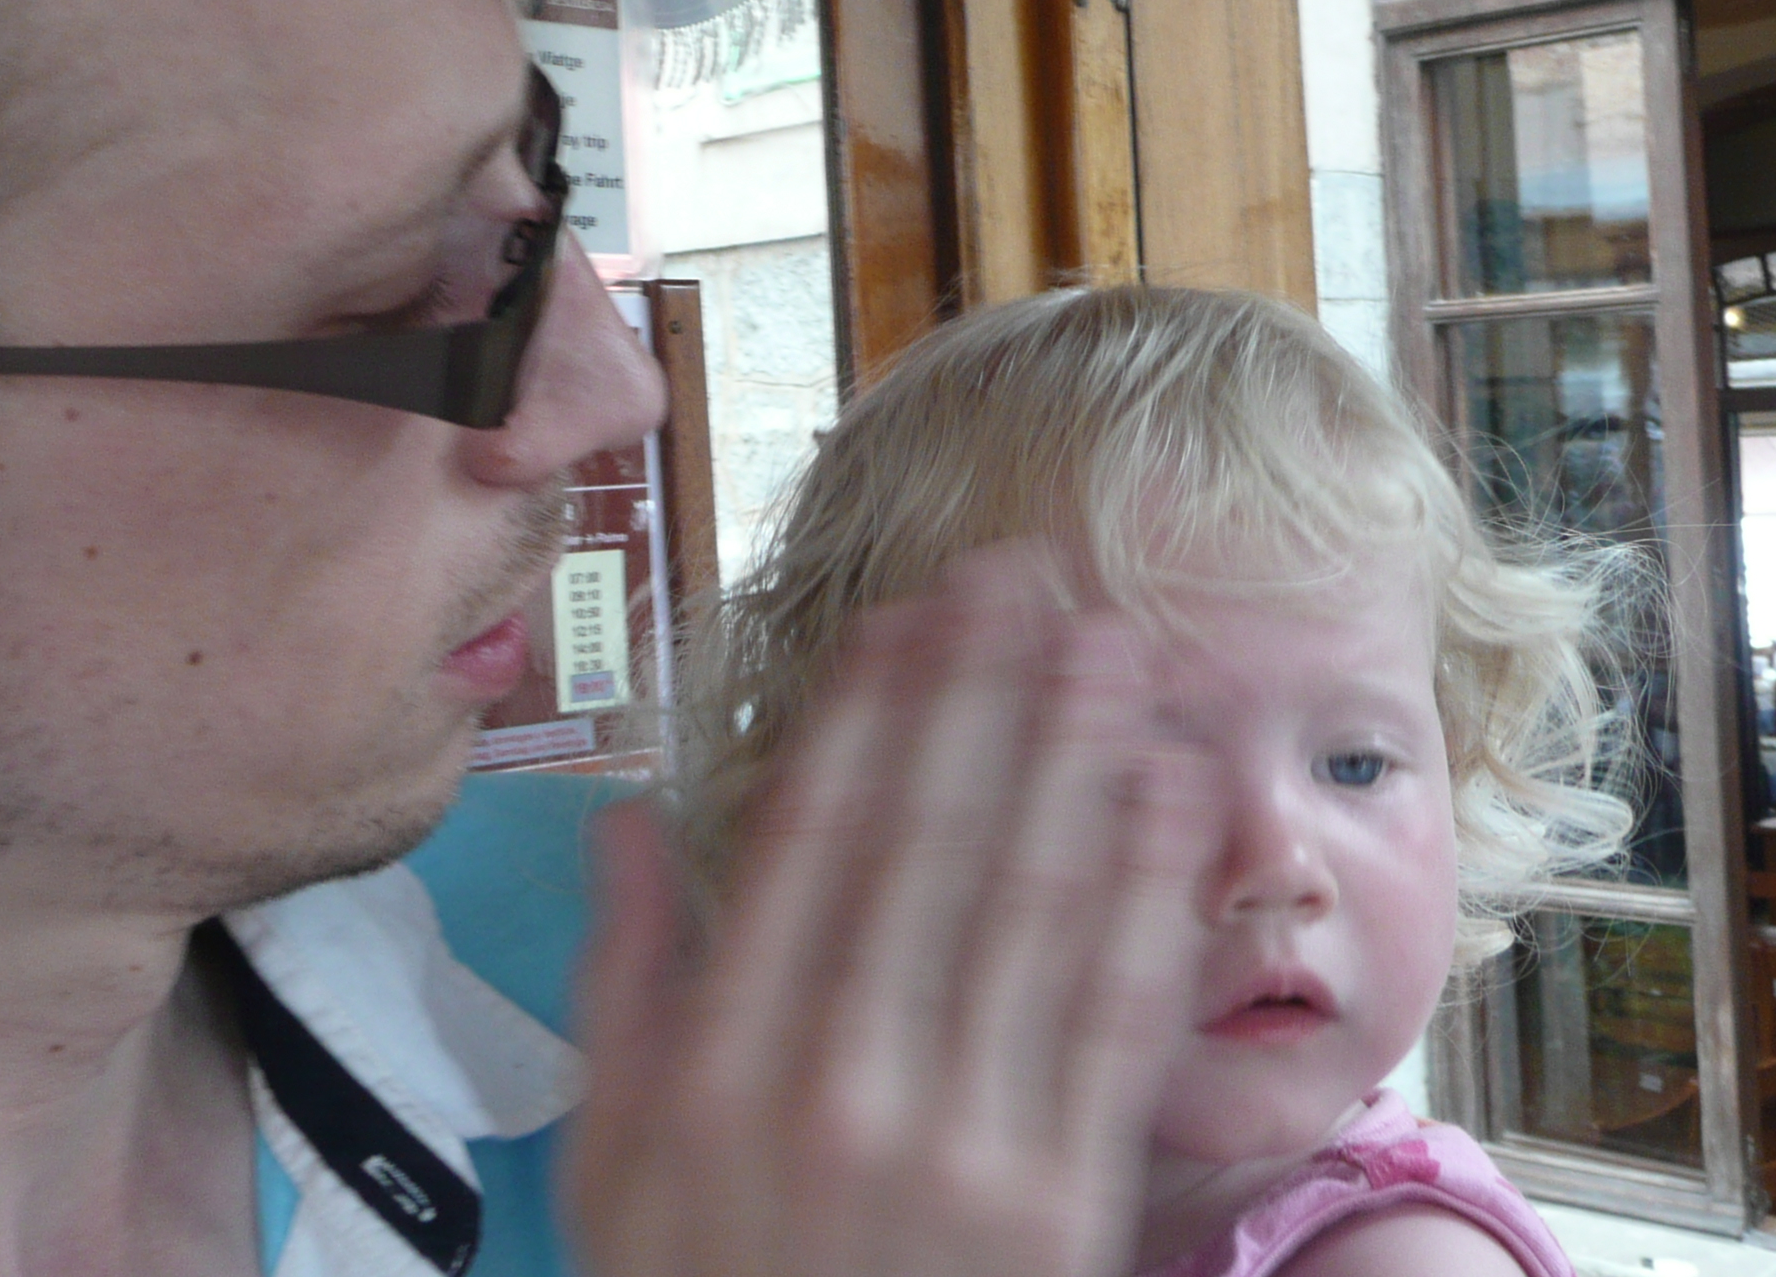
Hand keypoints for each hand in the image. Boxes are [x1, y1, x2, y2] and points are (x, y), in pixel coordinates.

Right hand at [566, 544, 1217, 1276]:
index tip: (915, 611)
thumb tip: (625, 821)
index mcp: (725, 1056)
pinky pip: (1105, 1021)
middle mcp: (842, 1078)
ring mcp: (959, 1138)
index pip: (813, 837)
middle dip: (983, 697)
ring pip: (1026, 907)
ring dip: (1074, 762)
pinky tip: (1165, 804)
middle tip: (1030, 578)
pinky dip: (1140, 901)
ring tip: (1111, 650)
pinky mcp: (1057, 1196)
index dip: (872, 710)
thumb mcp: (610, 1158)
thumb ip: (623, 981)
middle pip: (929, 845)